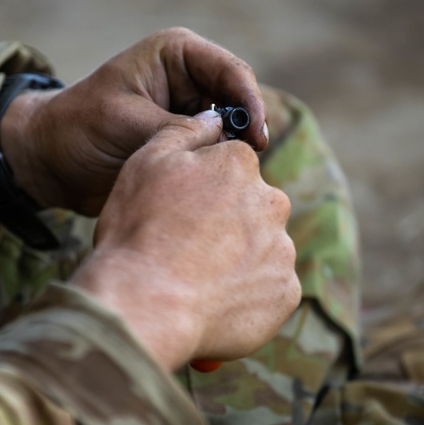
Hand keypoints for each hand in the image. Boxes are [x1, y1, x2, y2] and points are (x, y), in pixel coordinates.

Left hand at [0, 27, 267, 215]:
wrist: (49, 162)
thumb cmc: (78, 129)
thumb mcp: (125, 123)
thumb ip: (176, 128)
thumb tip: (225, 141)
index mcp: (178, 55)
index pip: (231, 73)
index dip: (250, 105)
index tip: (256, 139)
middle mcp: (191, 80)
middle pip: (241, 103)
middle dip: (247, 133)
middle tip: (248, 168)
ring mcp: (191, 113)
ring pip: (233, 133)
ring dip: (233, 156)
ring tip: (234, 182)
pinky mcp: (187, 144)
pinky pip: (215, 156)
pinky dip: (218, 172)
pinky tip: (218, 191)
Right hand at [71, 111, 300, 371]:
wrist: (144, 307)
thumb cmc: (138, 231)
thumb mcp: (145, 163)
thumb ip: (184, 131)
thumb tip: (214, 117)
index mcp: (240, 165)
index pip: (230, 167)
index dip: (201, 188)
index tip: (178, 210)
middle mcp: (272, 202)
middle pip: (251, 206)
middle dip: (226, 221)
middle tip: (185, 246)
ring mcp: (282, 251)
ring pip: (260, 247)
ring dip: (236, 258)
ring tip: (194, 278)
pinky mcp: (284, 294)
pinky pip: (267, 288)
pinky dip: (245, 294)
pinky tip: (211, 301)